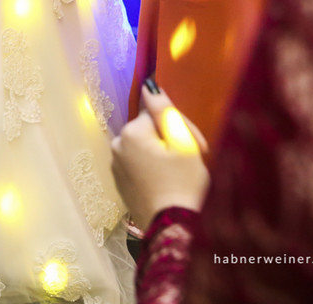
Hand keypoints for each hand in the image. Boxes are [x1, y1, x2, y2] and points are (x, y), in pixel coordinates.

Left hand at [110, 85, 209, 230]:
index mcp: (130, 132)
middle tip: (195, 159)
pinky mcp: (121, 183)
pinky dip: (155, 169)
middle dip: (173, 140)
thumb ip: (164, 110)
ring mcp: (116, 166)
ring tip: (184, 174)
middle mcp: (117, 145)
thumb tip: (148, 84)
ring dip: (165, 154)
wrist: (173, 228)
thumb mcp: (183, 143)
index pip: (158, 113)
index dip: (180, 126)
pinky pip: (140, 165)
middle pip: (150, 130)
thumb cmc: (184, 184)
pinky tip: (170, 183)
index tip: (196, 145)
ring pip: (145, 148)